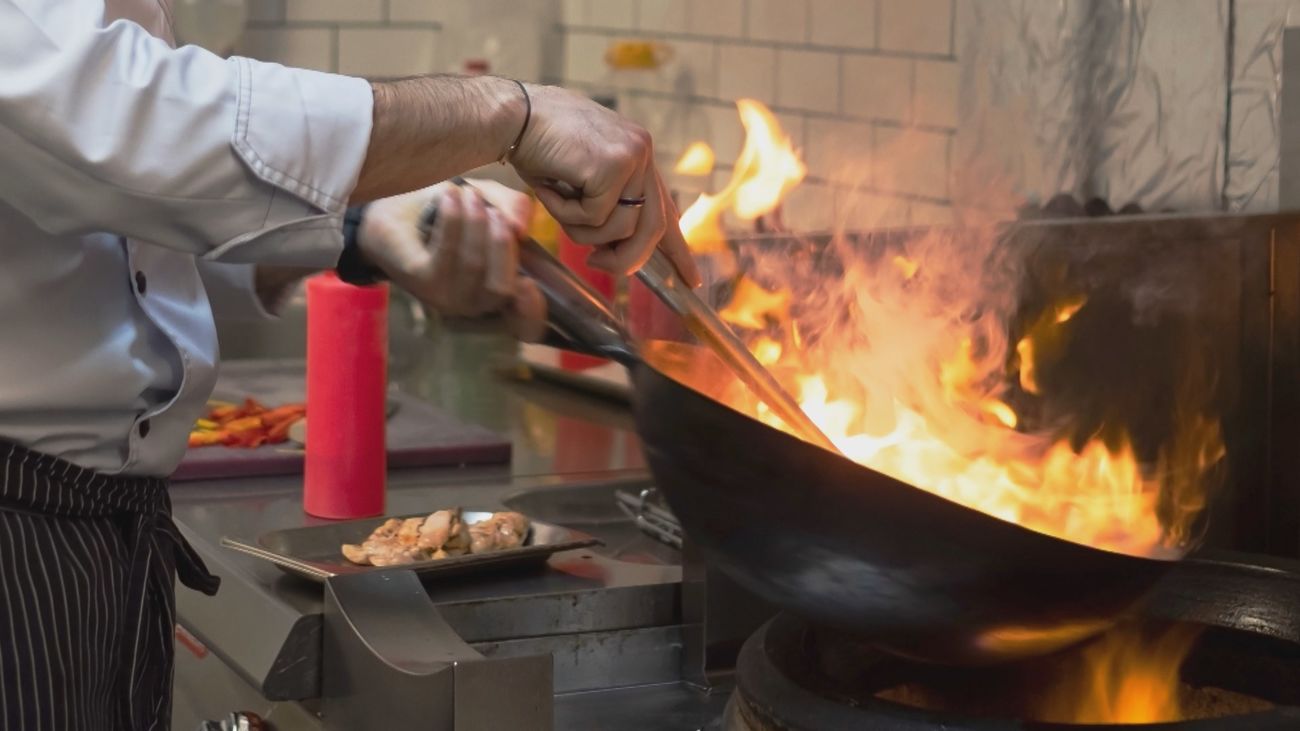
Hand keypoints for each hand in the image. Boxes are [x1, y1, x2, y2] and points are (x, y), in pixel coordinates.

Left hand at [356, 180, 547, 340]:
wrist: (393, 210)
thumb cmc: (447, 211)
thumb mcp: (491, 202)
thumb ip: (514, 208)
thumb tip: (520, 230)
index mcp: (497, 293)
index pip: (525, 325)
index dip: (533, 312)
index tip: (531, 286)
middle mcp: (474, 304)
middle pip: (501, 286)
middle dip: (501, 243)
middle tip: (492, 209)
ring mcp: (446, 298)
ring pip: (474, 265)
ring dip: (474, 222)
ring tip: (466, 194)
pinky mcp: (421, 282)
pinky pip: (446, 252)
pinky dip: (452, 220)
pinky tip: (449, 197)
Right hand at [508, 84, 700, 286]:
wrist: (511, 115)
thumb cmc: (537, 147)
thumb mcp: (583, 178)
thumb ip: (607, 204)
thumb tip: (617, 246)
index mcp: (639, 155)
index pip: (666, 209)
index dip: (677, 249)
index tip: (691, 280)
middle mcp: (643, 153)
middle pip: (653, 228)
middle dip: (626, 258)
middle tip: (598, 264)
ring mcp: (632, 156)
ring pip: (621, 228)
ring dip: (583, 231)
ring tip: (557, 205)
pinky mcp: (612, 165)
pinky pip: (594, 217)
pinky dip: (566, 213)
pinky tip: (551, 188)